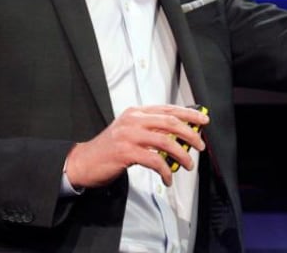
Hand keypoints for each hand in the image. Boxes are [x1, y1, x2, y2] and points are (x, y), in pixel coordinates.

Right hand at [64, 105, 208, 188]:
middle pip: (171, 122)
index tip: (203, 120)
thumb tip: (180, 135)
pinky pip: (154, 160)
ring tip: (188, 164)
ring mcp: (128, 135)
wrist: (83, 162)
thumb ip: (151, 130)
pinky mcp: (125, 152)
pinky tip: (168, 178)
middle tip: (200, 145)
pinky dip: (165, 170)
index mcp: (136, 112)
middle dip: (190, 133)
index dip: (189, 113)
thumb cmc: (109, 149)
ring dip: (182, 154)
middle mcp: (133, 120)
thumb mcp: (130, 132)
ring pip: (166, 141)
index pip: (168, 109)